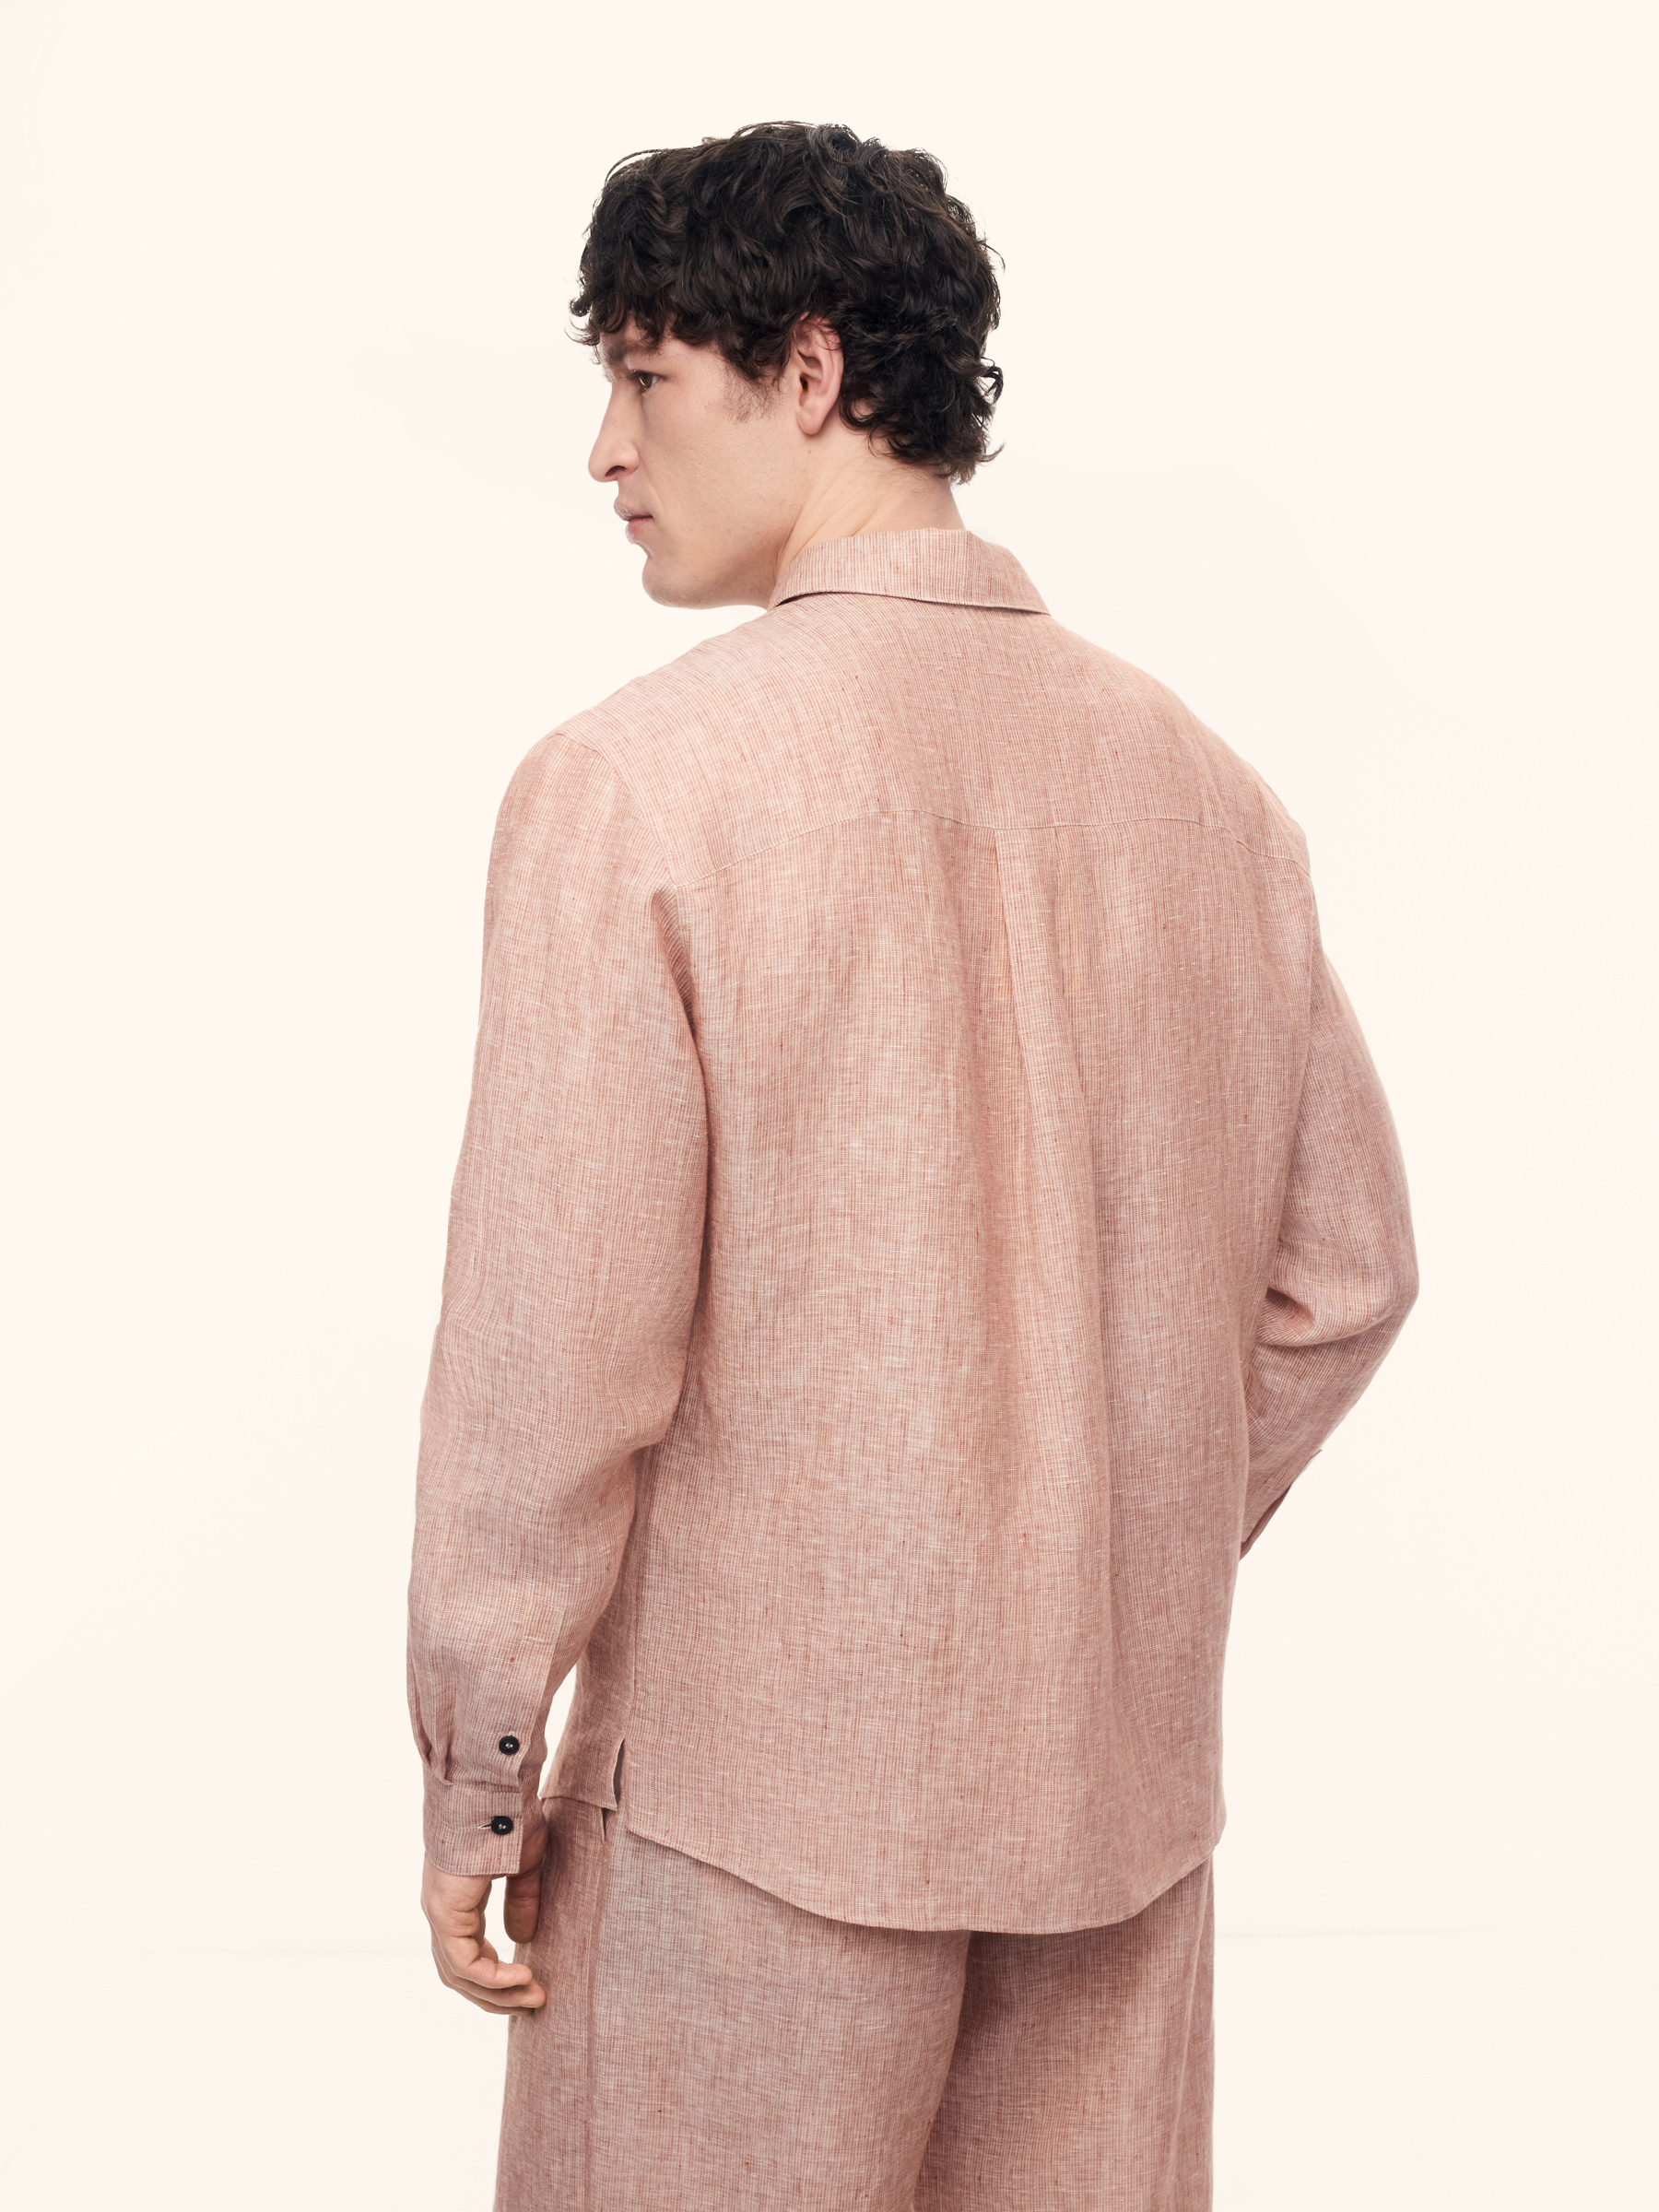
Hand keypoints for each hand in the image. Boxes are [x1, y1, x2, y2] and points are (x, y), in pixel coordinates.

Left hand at [421, 1812, 548, 2014]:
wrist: (491, 1783)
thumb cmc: (510, 1812)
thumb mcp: (526, 1863)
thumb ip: (522, 1899)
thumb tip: (521, 1938)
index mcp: (457, 1897)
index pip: (468, 1953)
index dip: (498, 1975)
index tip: (532, 1982)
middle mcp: (443, 1908)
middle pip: (461, 1972)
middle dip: (498, 1994)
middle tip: (534, 2001)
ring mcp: (440, 1911)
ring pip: (460, 1974)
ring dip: (498, 1993)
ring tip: (534, 1996)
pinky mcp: (444, 1911)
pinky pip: (465, 1963)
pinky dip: (493, 1978)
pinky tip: (522, 1977)